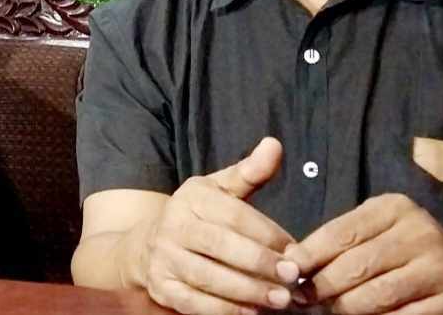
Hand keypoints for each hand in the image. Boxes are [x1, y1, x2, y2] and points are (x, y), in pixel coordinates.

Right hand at [132, 136, 301, 313]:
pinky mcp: (162, 288)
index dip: (267, 233)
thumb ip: (250, 172)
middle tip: (291, 277)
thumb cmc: (197, 218)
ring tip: (280, 300)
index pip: (234, 214)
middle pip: (220, 245)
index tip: (297, 250)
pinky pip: (195, 303)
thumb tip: (274, 145)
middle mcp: (173, 226)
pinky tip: (253, 312)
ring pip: (209, 277)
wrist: (145, 247)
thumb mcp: (220, 190)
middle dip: (260, 263)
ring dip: (248, 291)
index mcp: (191, 198)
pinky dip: (226, 310)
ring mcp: (164, 258)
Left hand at [285, 194, 442, 313]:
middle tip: (304, 299)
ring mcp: (440, 268)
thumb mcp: (375, 230)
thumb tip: (293, 261)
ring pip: (377, 296)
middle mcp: (420, 233)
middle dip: (323, 286)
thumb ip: (339, 239)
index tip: (288, 271)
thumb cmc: (405, 248)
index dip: (309, 255)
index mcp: (395, 209)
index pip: (341, 233)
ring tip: (327, 311)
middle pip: (356, 266)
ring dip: (345, 308)